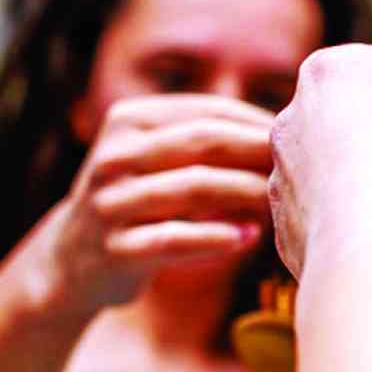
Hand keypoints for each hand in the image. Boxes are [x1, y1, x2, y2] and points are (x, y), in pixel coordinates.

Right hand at [26, 94, 275, 313]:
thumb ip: (204, 140)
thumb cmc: (139, 202)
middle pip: (202, 142)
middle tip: (299, 166)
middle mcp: (115, 156)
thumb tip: (285, 128)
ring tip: (280, 201)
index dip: (256, 123)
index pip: (207, 111)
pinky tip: (250, 236)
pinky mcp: (115, 249)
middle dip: (256, 151)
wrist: (72, 260)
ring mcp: (111, 203)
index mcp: (128, 121)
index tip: (299, 137)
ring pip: (192, 188)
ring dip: (245, 192)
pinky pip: (174, 238)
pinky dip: (217, 237)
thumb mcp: (157, 159)